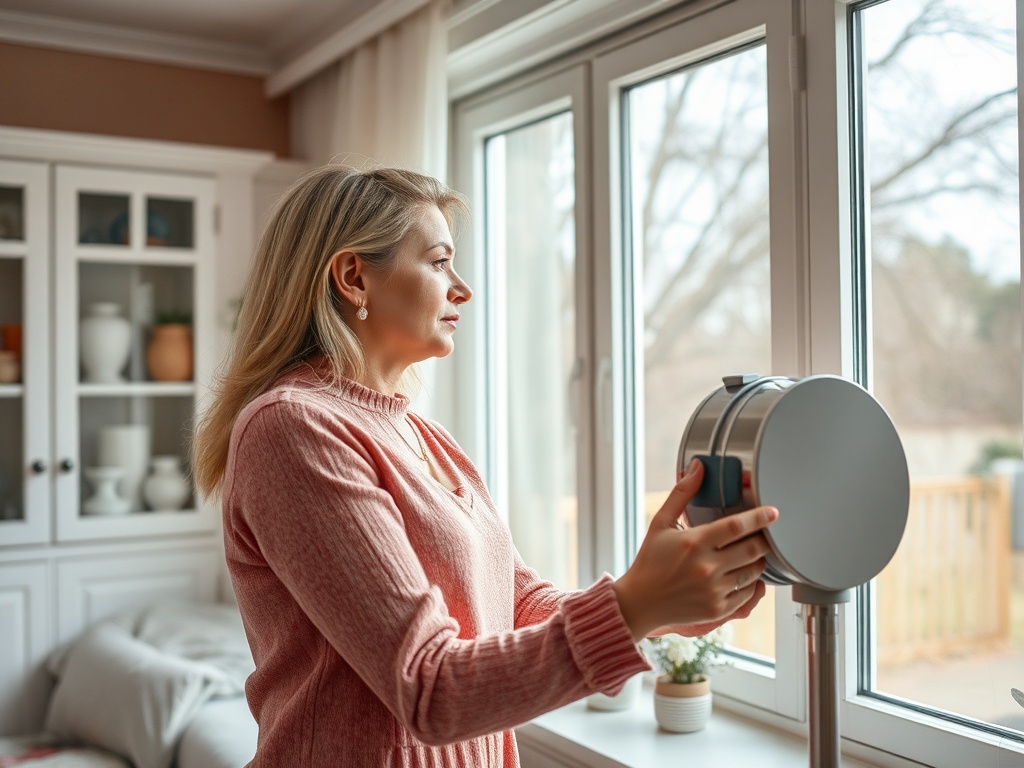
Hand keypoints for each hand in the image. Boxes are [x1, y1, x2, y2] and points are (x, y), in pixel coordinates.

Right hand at [613, 458, 777, 641]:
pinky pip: (747, 593)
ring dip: (758, 560)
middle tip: (767, 534)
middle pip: (752, 549)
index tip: (774, 512)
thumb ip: (682, 493)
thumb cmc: (650, 560)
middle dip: (765, 539)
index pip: (736, 526)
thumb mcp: (660, 523)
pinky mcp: (718, 609)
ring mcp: (714, 590)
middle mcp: (706, 567)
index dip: (759, 517)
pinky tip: (743, 574)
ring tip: (752, 553)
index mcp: (694, 542)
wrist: (640, 602)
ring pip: (754, 572)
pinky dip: (752, 583)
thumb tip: (698, 466)